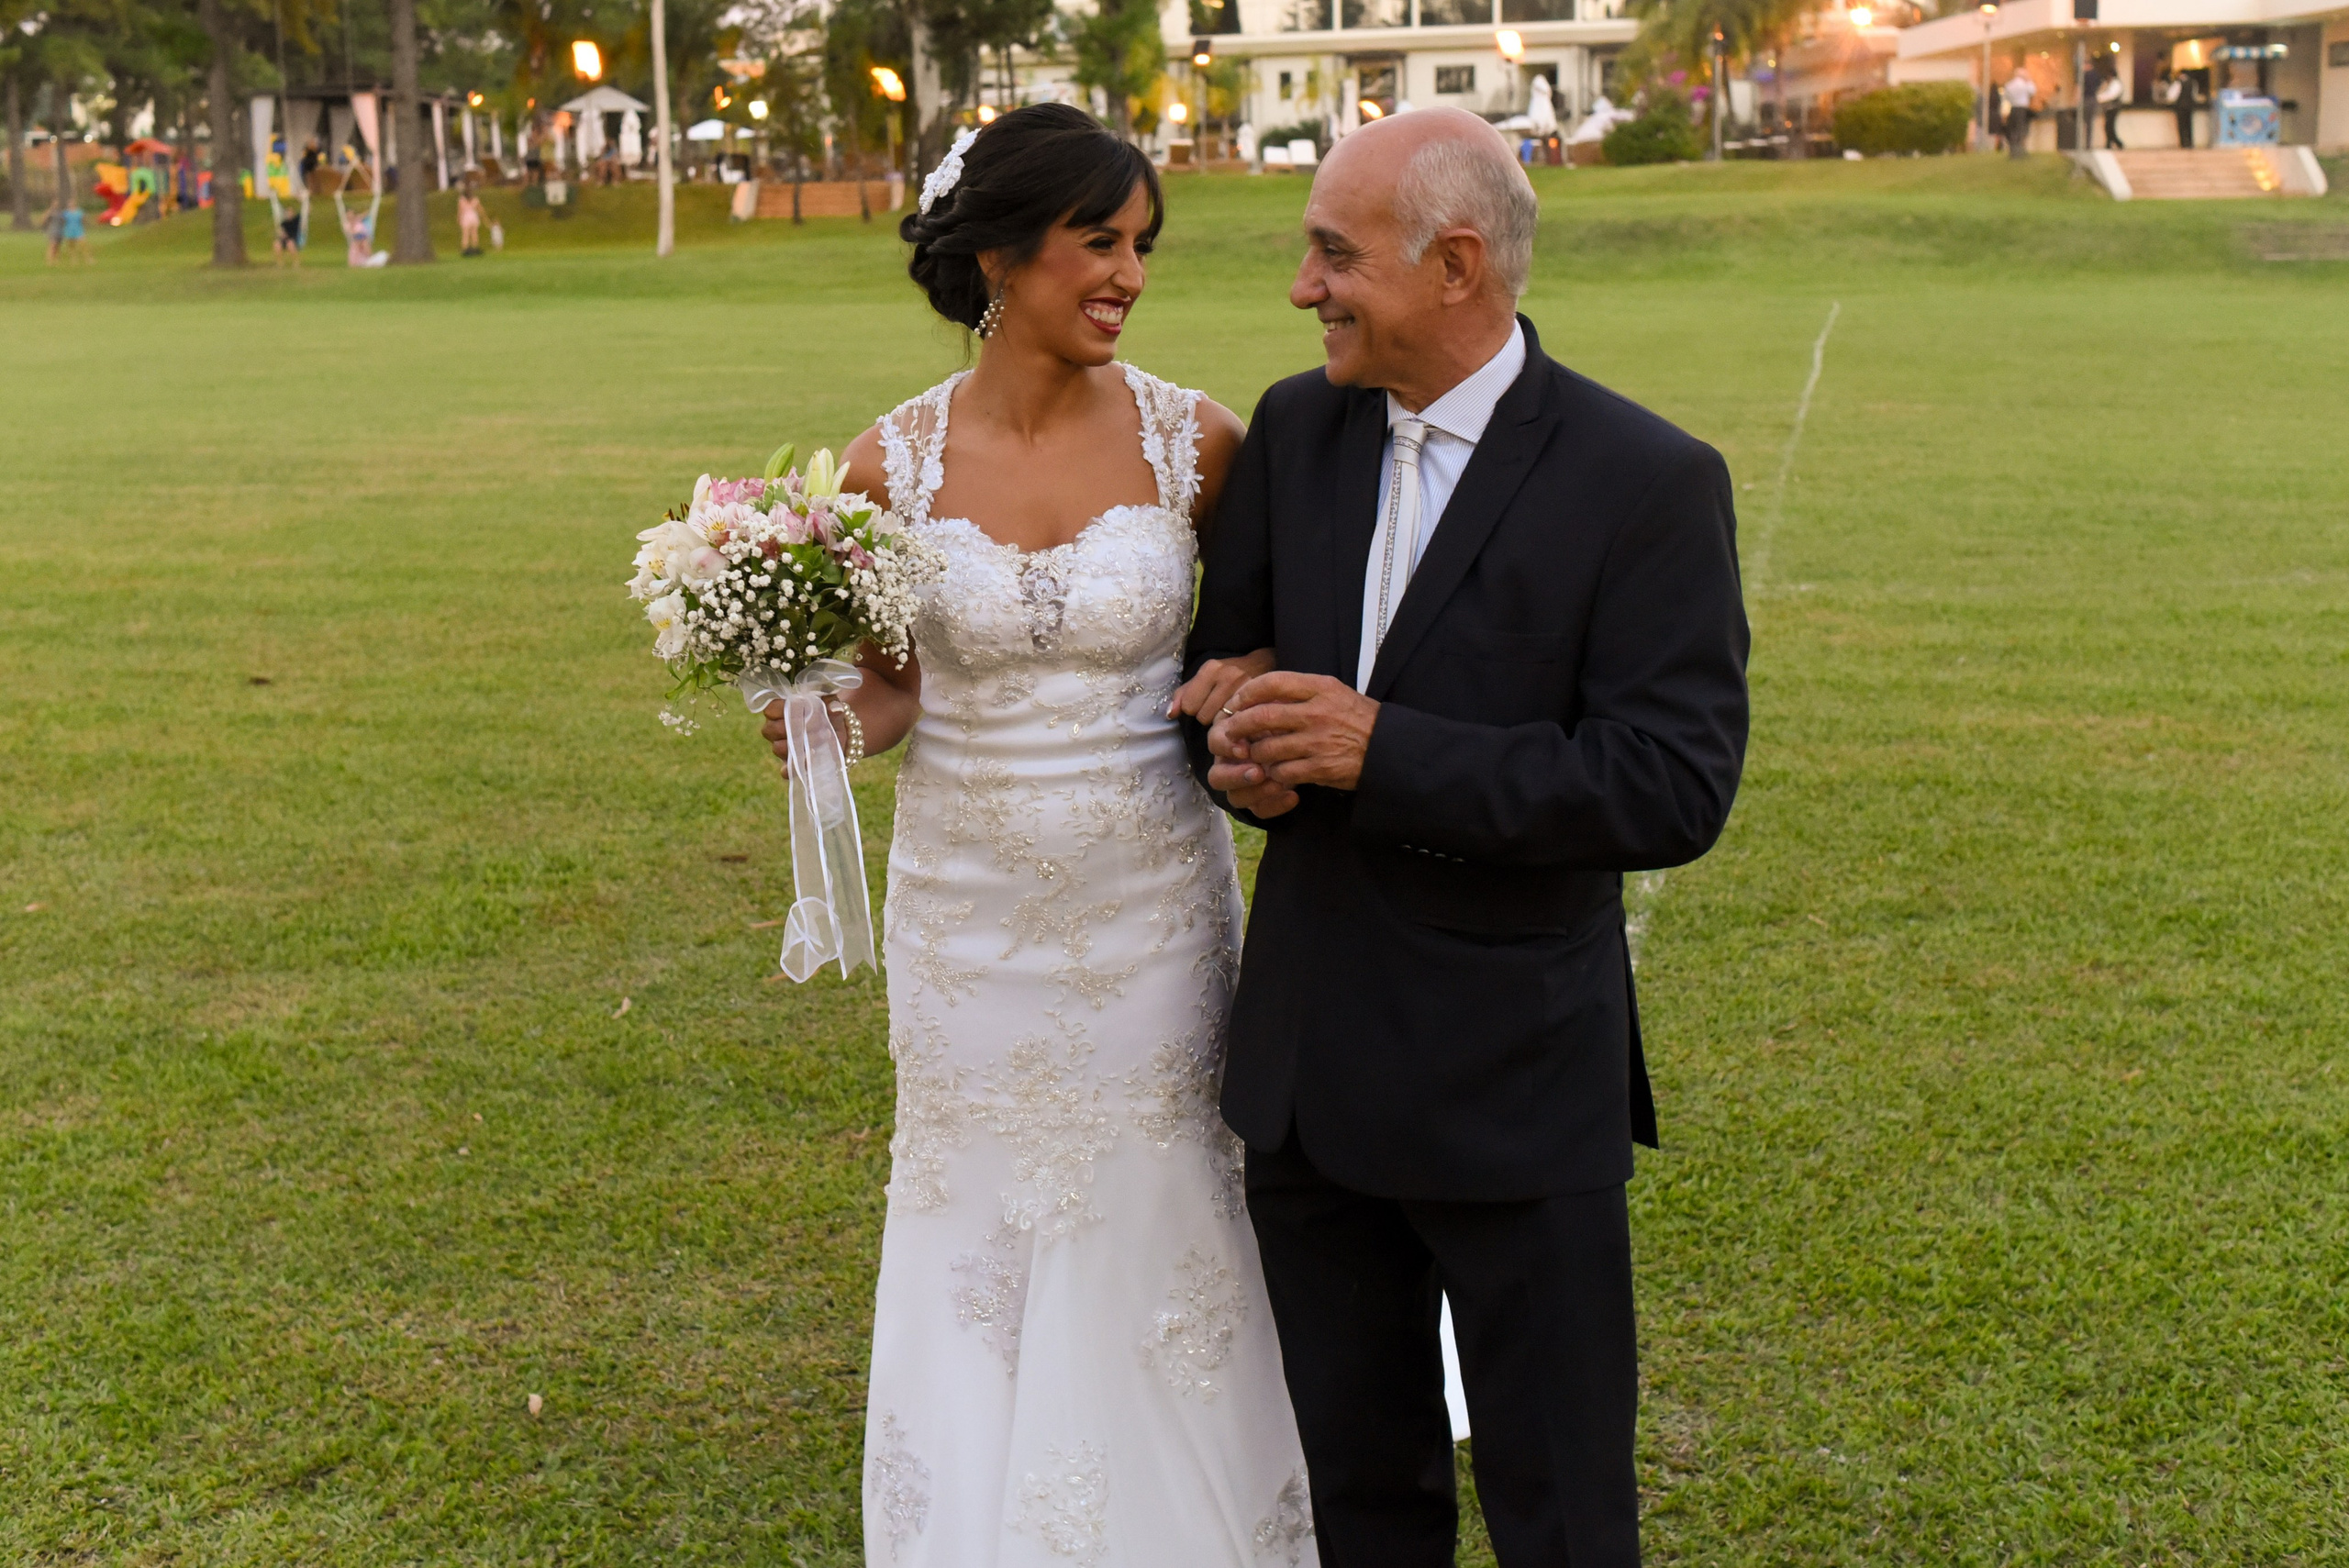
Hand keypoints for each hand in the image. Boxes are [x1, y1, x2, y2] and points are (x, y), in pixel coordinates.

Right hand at [761, 699, 846, 773]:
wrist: (837, 734)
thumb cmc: (828, 714)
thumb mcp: (831, 705)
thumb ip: (833, 703)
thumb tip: (835, 709)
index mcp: (780, 711)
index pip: (770, 709)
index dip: (780, 709)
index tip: (798, 707)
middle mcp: (776, 730)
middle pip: (770, 729)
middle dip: (791, 728)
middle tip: (811, 726)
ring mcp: (782, 749)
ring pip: (777, 748)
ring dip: (797, 745)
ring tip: (818, 741)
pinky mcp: (792, 765)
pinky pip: (786, 770)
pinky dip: (792, 769)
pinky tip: (805, 763)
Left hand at [1169, 647, 1276, 723]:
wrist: (1264, 665)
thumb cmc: (1228, 674)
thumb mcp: (1204, 677)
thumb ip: (1183, 694)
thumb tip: (1170, 714)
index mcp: (1210, 668)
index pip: (1188, 705)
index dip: (1193, 709)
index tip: (1203, 703)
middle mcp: (1228, 676)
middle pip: (1203, 716)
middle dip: (1207, 716)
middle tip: (1218, 708)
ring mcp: (1245, 688)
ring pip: (1219, 722)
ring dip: (1221, 722)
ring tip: (1228, 712)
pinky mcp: (1258, 700)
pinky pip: (1237, 723)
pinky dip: (1235, 724)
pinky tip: (1238, 716)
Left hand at [1215, 671, 1379, 793]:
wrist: (1389, 749)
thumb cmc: (1359, 719)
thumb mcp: (1335, 692)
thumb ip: (1302, 691)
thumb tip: (1262, 693)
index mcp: (1320, 688)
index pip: (1272, 682)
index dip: (1247, 692)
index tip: (1237, 701)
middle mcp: (1317, 712)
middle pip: (1262, 716)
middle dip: (1239, 726)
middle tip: (1230, 732)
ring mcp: (1317, 741)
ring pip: (1267, 748)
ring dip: (1255, 754)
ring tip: (1254, 755)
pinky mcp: (1320, 767)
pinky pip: (1282, 772)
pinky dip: (1273, 774)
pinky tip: (1275, 772)